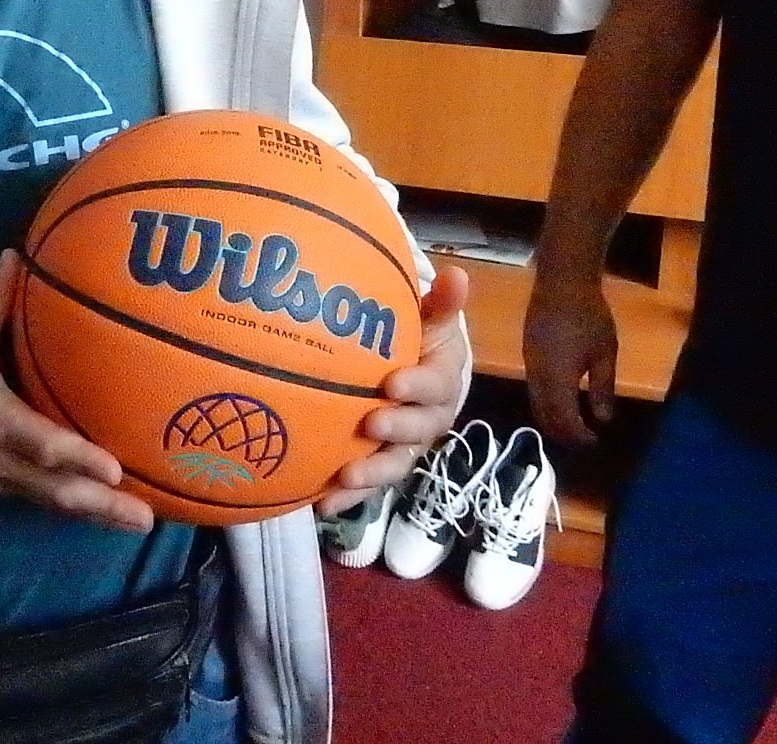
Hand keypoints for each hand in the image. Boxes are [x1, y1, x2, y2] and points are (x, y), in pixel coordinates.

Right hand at [0, 251, 153, 532]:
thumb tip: (16, 252)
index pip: (39, 444)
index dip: (75, 457)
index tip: (114, 468)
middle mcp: (3, 459)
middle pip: (56, 490)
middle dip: (101, 505)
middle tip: (146, 517)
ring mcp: (5, 481)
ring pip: (54, 504)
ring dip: (98, 516)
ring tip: (143, 522)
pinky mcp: (6, 490)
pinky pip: (47, 503)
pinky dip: (80, 511)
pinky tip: (112, 514)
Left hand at [318, 264, 469, 516]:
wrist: (415, 373)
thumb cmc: (419, 341)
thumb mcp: (430, 319)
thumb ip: (440, 302)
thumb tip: (456, 274)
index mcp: (443, 381)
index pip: (437, 385)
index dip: (418, 386)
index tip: (392, 383)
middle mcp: (430, 419)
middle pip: (419, 431)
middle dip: (396, 429)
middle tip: (370, 423)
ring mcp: (406, 446)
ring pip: (395, 464)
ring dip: (372, 473)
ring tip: (344, 478)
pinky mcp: (381, 465)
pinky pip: (368, 484)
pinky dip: (345, 497)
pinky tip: (320, 502)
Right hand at [523, 271, 616, 446]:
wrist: (562, 282)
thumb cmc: (590, 316)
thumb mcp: (605, 354)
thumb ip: (603, 389)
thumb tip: (602, 420)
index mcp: (558, 377)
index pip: (564, 420)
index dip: (579, 436)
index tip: (596, 442)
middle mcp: (538, 375)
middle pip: (544, 416)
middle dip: (564, 434)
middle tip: (584, 440)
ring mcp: (529, 364)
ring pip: (536, 404)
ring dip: (553, 419)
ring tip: (575, 424)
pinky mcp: (528, 355)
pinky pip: (533, 389)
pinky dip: (547, 403)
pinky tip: (563, 400)